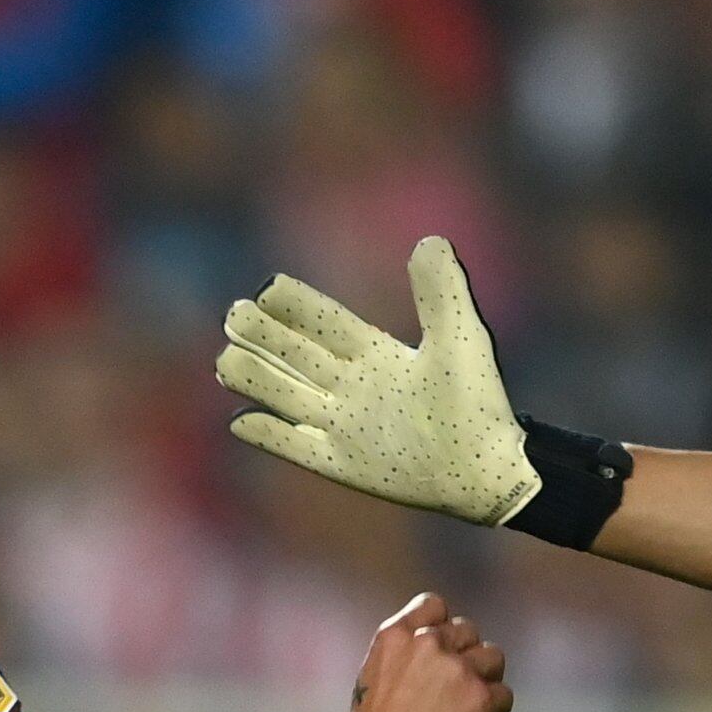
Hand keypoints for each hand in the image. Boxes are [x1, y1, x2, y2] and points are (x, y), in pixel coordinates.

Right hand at [217, 237, 536, 524]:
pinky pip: (299, 448)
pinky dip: (270, 437)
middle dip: (266, 336)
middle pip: (299, 357)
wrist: (488, 471)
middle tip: (234, 313)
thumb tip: (429, 240)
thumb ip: (441, 291)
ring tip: (223, 359)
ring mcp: (347, 427)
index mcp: (380, 356)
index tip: (269, 287)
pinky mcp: (346, 465)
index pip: (328, 324)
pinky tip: (239, 423)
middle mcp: (356, 389)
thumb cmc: (480, 404)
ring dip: (257, 379)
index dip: (299, 307)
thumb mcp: (461, 337)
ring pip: (289, 397)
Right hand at [347, 592, 511, 711]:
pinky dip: (494, 710)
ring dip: (485, 677)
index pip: (435, 604)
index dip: (442, 625)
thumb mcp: (375, 672)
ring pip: (493, 657)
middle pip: (468, 630)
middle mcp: (429, 644)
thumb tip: (436, 649)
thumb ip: (406, 652)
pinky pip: (504, 694)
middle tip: (453, 686)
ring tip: (468, 704)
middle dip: (464, 655)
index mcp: (397, 635)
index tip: (440, 647)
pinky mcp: (481, 698)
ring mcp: (458, 669)